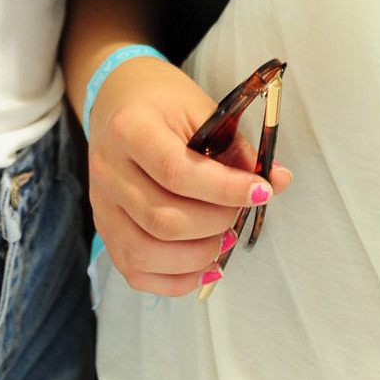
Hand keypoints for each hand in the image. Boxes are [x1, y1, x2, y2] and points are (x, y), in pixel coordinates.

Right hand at [88, 54, 290, 295]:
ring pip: (146, 253)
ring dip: (197, 256)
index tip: (262, 192)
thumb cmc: (164, 104)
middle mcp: (108, 170)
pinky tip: (205, 263)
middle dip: (215, 224)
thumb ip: (237, 150)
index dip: (224, 190)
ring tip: (224, 238)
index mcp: (130, 128)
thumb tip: (278, 183)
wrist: (119, 100)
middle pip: (162, 219)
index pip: (176, 171)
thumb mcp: (203, 111)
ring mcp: (101, 205)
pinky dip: (176, 279)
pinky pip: (136, 272)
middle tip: (239, 213)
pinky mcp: (104, 229)